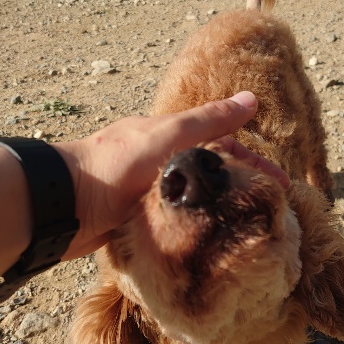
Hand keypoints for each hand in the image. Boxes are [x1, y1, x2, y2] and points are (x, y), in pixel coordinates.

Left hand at [56, 91, 288, 259]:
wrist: (63, 204)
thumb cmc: (114, 164)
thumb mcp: (166, 136)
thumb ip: (207, 120)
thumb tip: (252, 99)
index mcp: (170, 140)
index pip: (222, 148)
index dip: (253, 163)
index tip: (280, 185)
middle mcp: (162, 166)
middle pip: (210, 177)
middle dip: (240, 190)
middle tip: (268, 214)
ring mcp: (150, 195)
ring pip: (194, 202)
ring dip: (219, 213)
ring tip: (246, 232)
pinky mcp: (139, 223)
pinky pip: (175, 224)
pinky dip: (195, 230)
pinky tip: (210, 244)